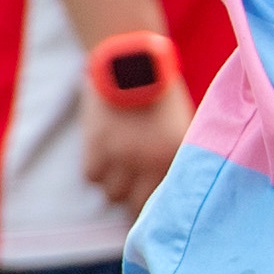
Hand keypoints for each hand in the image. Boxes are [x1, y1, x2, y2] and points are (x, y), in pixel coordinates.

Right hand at [81, 80, 189, 214]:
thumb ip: (177, 157)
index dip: (158, 207)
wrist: (131, 62)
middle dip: (135, 199)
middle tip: (133, 190)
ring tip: (118, 167)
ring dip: (114, 184)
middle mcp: (150, 161)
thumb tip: (172, 190)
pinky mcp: (96, 146)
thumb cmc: (160, 94)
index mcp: (176, 156)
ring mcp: (122, 156)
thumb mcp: (181, 125)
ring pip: (112, 194)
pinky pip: (92, 176)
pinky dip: (96, 169)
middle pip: (137, 205)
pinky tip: (103, 155)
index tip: (153, 211)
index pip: (166, 201)